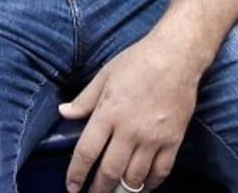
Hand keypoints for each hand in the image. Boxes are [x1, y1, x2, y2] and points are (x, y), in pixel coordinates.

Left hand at [58, 35, 199, 192]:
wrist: (174, 58)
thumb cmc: (135, 63)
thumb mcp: (103, 76)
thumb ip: (83, 100)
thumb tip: (63, 113)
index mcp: (108, 114)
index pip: (86, 152)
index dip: (77, 174)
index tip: (71, 187)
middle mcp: (129, 131)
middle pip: (110, 171)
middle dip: (98, 189)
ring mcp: (153, 139)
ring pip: (135, 177)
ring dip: (122, 191)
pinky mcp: (173, 141)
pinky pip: (161, 172)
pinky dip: (151, 185)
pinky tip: (142, 187)